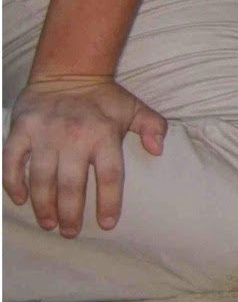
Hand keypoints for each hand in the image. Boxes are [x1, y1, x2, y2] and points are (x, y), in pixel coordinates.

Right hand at [3, 75, 166, 237]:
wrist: (68, 70)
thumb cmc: (103, 96)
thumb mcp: (133, 107)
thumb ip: (152, 126)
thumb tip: (159, 149)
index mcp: (104, 134)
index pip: (109, 175)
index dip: (109, 201)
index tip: (107, 224)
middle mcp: (74, 136)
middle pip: (71, 185)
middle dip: (70, 213)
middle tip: (70, 232)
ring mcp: (45, 134)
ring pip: (42, 179)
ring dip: (43, 206)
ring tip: (48, 223)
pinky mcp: (21, 130)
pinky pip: (12, 162)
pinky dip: (14, 183)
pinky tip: (20, 200)